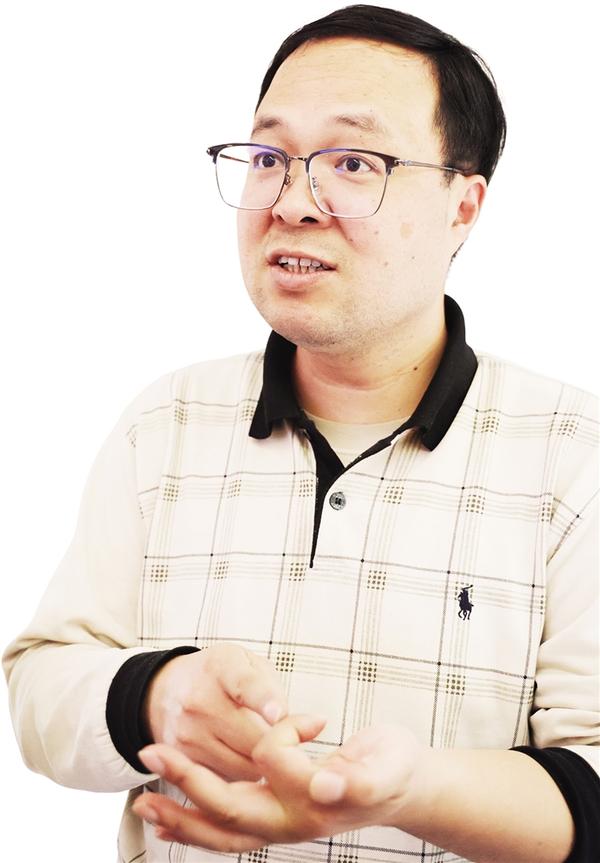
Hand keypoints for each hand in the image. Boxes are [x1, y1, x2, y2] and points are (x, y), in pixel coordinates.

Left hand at [132, 714, 430, 851]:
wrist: (405, 791)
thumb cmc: (398, 770)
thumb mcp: (388, 767)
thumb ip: (358, 779)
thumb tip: (323, 785)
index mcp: (315, 803)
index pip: (272, 759)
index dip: (281, 731)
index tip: (310, 719)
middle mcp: (291, 822)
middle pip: (229, 808)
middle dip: (188, 780)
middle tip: (150, 750)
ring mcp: (281, 826)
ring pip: (220, 830)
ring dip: (179, 815)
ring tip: (141, 803)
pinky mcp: (275, 820)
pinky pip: (227, 833)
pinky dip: (195, 829)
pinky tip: (168, 822)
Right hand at [141, 643, 287, 780]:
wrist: (164, 691)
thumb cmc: (218, 676)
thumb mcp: (246, 664)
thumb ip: (275, 690)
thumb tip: (310, 725)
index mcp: (223, 668)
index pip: (244, 685)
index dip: (264, 700)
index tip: (278, 714)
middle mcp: (200, 701)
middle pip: (253, 737)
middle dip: (280, 744)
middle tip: (290, 742)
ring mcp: (189, 733)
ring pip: (244, 765)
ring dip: (263, 763)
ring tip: (266, 750)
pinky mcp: (182, 760)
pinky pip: (228, 780)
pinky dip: (242, 775)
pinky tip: (244, 760)